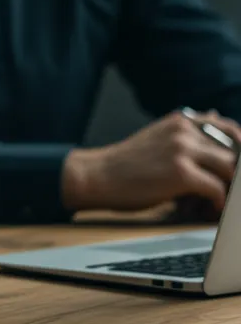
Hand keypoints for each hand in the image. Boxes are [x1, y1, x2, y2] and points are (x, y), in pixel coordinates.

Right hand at [61, 109, 240, 212]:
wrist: (97, 176)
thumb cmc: (127, 163)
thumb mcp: (158, 137)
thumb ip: (188, 130)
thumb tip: (217, 115)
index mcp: (181, 121)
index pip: (229, 130)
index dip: (239, 149)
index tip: (234, 168)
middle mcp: (184, 131)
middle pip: (234, 152)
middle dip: (233, 175)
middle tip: (225, 189)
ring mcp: (183, 150)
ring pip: (231, 171)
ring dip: (228, 189)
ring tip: (217, 201)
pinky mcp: (181, 173)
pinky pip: (218, 190)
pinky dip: (217, 203)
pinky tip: (208, 209)